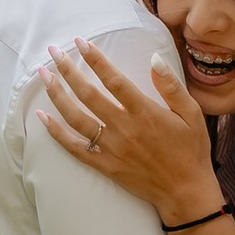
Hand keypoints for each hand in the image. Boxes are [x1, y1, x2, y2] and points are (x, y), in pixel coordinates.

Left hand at [35, 37, 219, 222]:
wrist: (185, 192)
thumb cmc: (191, 150)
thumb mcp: (191, 114)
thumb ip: (171, 86)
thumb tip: (153, 59)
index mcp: (145, 112)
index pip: (114, 79)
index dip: (95, 59)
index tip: (80, 42)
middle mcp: (124, 128)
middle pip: (88, 94)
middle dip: (68, 70)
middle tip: (54, 52)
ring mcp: (112, 148)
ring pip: (76, 118)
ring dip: (57, 95)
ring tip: (44, 76)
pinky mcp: (105, 165)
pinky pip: (75, 148)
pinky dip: (56, 133)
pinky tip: (42, 117)